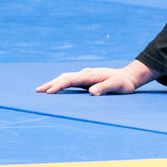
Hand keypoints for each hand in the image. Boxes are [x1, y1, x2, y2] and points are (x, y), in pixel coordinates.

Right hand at [36, 60, 157, 95]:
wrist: (129, 77)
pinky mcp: (86, 80)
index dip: (59, 86)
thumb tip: (91, 92)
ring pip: (66, 78)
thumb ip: (105, 88)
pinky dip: (60, 84)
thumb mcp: (117, 86)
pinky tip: (55, 89)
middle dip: (51, 84)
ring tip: (41, 90)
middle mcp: (86, 74)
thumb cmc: (124, 83)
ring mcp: (85, 76)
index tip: (49, 92)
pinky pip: (70, 81)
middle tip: (38, 91)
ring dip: (54, 83)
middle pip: (65, 77)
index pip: (71, 79)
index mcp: (90, 74)